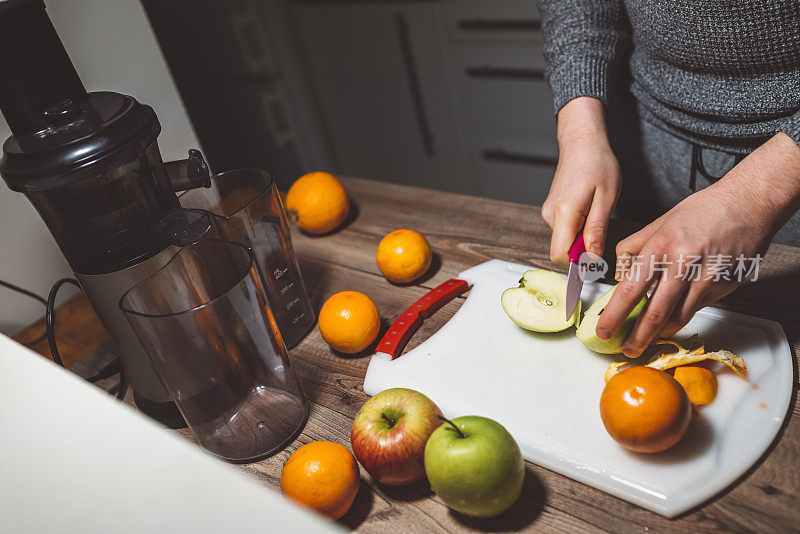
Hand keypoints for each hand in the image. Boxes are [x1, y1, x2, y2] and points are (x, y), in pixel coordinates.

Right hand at [542, 97, 620, 262]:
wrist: (582, 142)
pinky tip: (590, 211)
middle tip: (603, 236)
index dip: (577, 263)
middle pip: (562, 250)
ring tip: (598, 216)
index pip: (560, 254)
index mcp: (564, 212)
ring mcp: (549, 212)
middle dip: (582, 251)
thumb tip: (592, 256)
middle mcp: (551, 214)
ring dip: (581, 238)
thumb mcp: (607, 197)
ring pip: (564, 240)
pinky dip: (577, 229)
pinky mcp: (552, 209)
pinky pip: (564, 229)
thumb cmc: (597, 163)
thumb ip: (597, 229)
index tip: (595, 261)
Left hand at [597, 132, 799, 356]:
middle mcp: (683, 263)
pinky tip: (670, 324)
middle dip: (637, 337)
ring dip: (660, 333)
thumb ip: (634, 248)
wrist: (748, 204)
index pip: (631, 288)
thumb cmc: (702, 211)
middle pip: (655, 311)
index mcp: (661, 244)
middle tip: (626, 350)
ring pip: (678, 316)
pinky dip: (680, 319)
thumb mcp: (659, 222)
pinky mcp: (723, 286)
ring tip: (646, 341)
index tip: (604, 330)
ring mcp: (706, 277)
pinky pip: (696, 309)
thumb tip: (620, 274)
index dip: (615, 315)